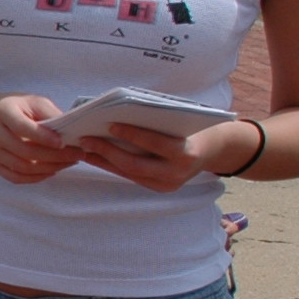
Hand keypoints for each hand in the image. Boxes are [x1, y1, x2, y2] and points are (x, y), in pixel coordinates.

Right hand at [0, 91, 77, 184]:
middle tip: (77, 154)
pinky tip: (51, 171)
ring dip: (50, 168)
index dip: (43, 137)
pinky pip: (16, 177)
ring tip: (68, 162)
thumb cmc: (17, 107)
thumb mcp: (34, 101)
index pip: (22, 128)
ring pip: (22, 167)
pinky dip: (36, 178)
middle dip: (55, 156)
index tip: (63, 142)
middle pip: (25, 151)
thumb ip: (50, 113)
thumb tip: (70, 130)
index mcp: (3, 112)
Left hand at [76, 117, 247, 192]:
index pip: (156, 144)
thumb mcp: (181, 120)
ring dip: (104, 161)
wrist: (213, 150)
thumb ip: (158, 118)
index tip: (110, 124)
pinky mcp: (160, 189)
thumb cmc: (192, 127)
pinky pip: (133, 177)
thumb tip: (121, 110)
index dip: (132, 134)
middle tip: (86, 139)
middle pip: (136, 164)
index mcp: (186, 153)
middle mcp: (177, 173)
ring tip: (84, 148)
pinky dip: (113, 166)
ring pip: (130, 174)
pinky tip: (97, 157)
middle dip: (108, 152)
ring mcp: (168, 184)